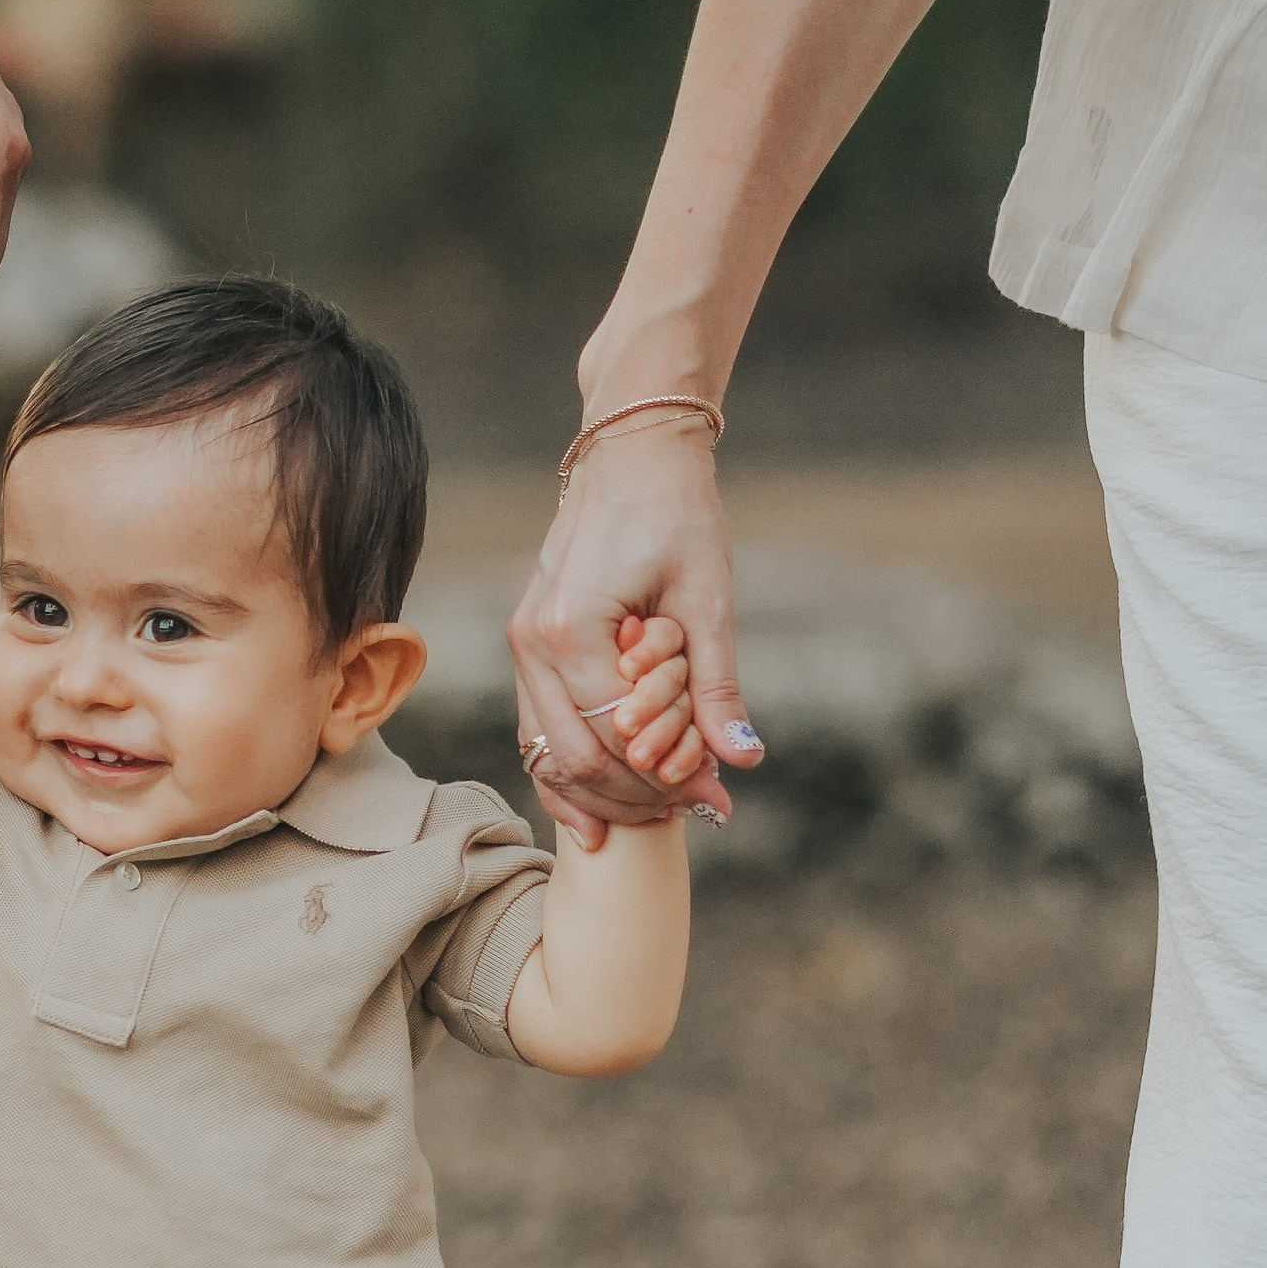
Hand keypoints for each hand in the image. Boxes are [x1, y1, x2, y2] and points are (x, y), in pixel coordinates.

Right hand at [509, 421, 761, 848]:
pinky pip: (540, 725)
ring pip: (548, 751)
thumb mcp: (708, 599)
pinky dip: (572, 765)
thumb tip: (744, 759)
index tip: (717, 798)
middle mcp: (532, 644)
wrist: (631, 454)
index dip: (668, 779)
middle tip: (693, 810)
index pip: (616, 739)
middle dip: (636, 796)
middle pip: (574, 758)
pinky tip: (604, 804)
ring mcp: (522, 645)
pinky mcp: (528, 642)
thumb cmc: (676, 514)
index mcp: (573, 630)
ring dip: (602, 790)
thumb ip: (716, 685)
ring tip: (657, 813)